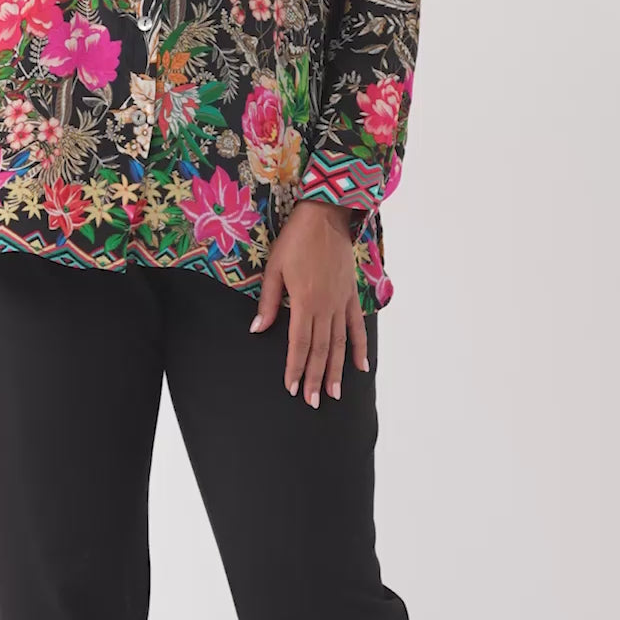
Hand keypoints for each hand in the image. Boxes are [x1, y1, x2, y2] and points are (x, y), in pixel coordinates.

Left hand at [251, 199, 368, 406]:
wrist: (325, 216)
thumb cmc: (295, 240)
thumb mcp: (275, 268)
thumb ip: (269, 301)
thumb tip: (258, 329)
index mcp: (305, 302)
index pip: (299, 344)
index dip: (296, 368)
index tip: (293, 388)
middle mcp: (326, 307)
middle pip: (321, 349)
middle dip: (316, 377)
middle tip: (314, 402)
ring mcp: (341, 302)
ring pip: (339, 343)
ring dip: (337, 370)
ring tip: (335, 394)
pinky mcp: (351, 295)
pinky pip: (356, 326)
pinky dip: (360, 347)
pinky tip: (361, 367)